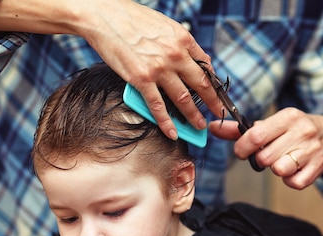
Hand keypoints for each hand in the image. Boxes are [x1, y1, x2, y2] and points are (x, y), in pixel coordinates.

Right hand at [81, 0, 222, 138]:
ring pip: (183, 99)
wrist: (104, 16)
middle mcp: (175, 54)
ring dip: (193, 115)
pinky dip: (167, 123)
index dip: (213, 82)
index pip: (206, 65)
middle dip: (212, 102)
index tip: (217, 92)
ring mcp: (159, 69)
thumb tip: (190, 58)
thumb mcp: (164, 25)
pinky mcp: (141, 80)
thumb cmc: (130, 18)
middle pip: (201, 84)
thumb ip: (179, 43)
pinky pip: (158, 107)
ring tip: (199, 125)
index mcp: (183, 38)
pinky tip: (173, 132)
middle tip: (218, 113)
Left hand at [209, 107, 322, 188]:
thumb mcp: (269, 124)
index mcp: (288, 117)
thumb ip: (239, 129)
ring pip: (279, 170)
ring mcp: (312, 149)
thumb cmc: (291, 131)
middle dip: (261, 160)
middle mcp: (302, 131)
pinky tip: (293, 170)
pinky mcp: (319, 166)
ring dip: (276, 169)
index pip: (256, 136)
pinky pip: (294, 183)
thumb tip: (212, 127)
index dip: (243, 148)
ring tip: (281, 161)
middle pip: (265, 157)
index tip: (243, 152)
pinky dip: (290, 180)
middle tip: (268, 155)